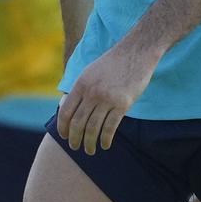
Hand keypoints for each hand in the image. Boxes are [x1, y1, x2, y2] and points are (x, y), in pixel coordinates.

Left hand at [57, 40, 158, 154]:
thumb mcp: (90, 72)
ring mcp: (107, 99)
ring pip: (93, 128)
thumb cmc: (114, 62)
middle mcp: (92, 92)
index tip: (65, 136)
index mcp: (81, 84)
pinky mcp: (123, 103)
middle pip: (77, 123)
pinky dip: (105, 139)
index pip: (65, 112)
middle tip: (75, 147)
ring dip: (89, 143)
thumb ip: (79, 90)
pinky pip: (110, 127)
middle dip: (74, 139)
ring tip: (90, 150)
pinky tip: (105, 145)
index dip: (63, 127)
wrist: (137, 51)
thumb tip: (67, 109)